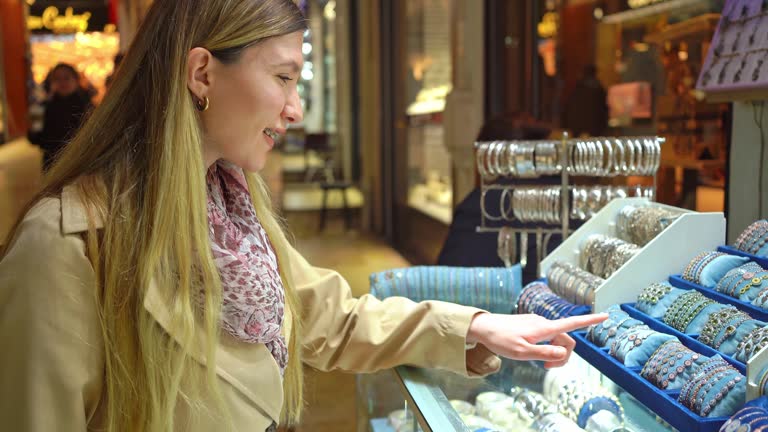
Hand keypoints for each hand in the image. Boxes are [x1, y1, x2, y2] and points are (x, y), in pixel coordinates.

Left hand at [466, 312, 607, 368]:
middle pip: (565, 339)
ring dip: (553, 353)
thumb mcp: (522, 352)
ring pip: (555, 339)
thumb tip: (564, 352)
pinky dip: (545, 347)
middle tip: (547, 369)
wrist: (483, 327)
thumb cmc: (501, 340)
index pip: (571, 324)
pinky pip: (546, 337)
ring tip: (539, 363)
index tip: (605, 315)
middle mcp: (543, 323)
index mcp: (544, 328)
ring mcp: (536, 323)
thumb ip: (544, 353)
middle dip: (563, 355)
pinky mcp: (530, 325)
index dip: (589, 321)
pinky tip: (532, 353)